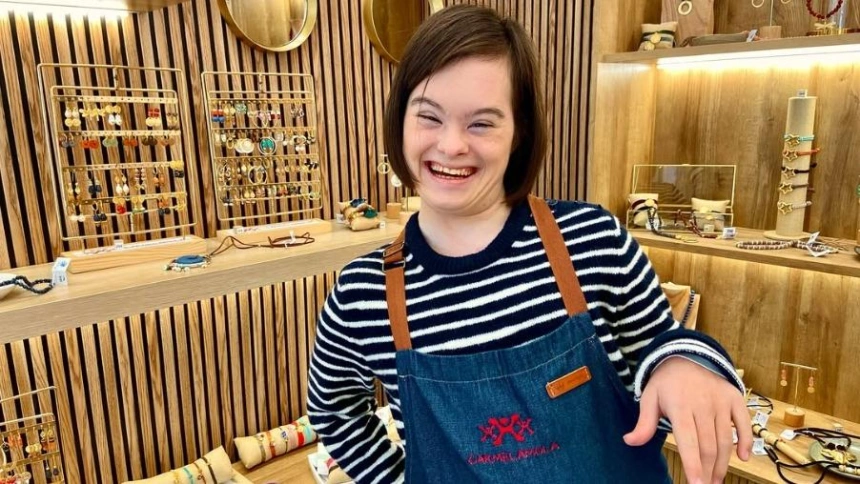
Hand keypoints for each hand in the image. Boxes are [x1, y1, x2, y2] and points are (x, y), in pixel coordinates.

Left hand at [623, 357, 752, 483]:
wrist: (686, 355)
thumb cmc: (666, 383)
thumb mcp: (650, 398)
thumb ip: (643, 423)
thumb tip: (629, 441)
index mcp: (679, 406)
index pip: (688, 442)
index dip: (693, 466)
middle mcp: (703, 405)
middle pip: (708, 446)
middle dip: (707, 472)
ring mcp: (721, 402)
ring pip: (724, 440)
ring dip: (722, 464)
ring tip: (716, 480)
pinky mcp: (735, 398)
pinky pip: (744, 423)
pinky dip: (744, 441)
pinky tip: (742, 458)